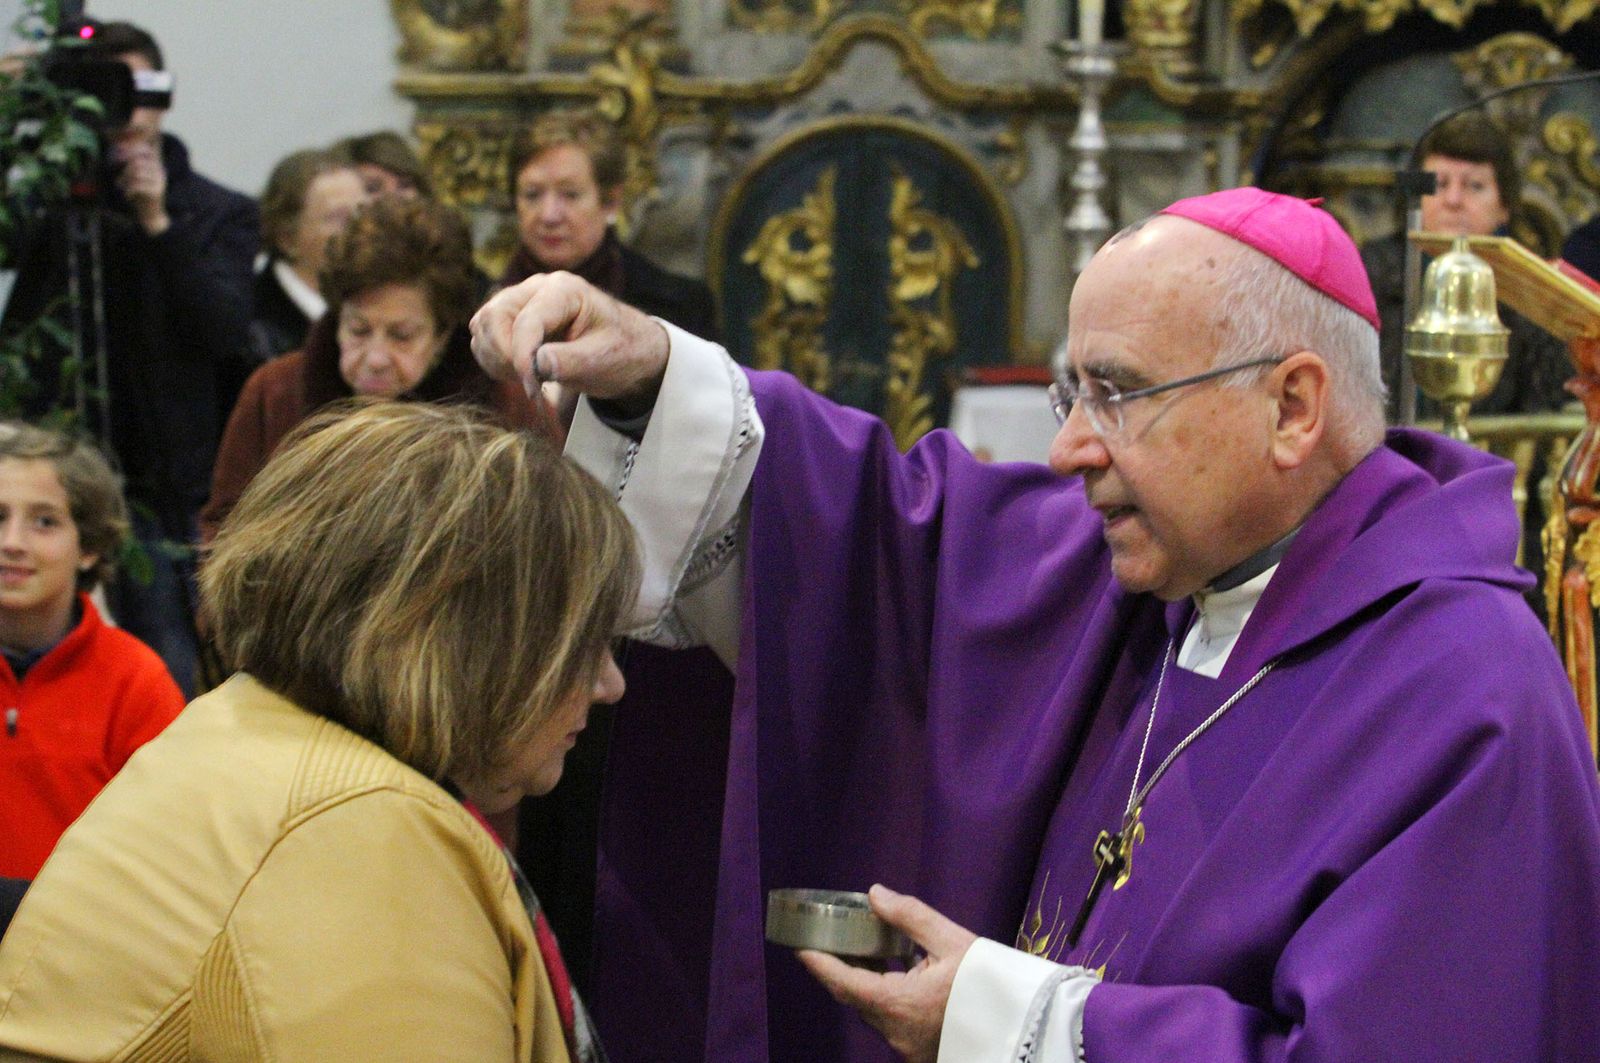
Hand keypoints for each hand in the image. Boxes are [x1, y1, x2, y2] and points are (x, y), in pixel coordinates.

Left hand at [113, 140, 169, 234]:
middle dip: (123, 169)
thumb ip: (130, 164)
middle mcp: (159, 171)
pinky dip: (129, 190)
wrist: (151, 215)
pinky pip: (138, 185)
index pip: (144, 150)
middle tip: (118, 179)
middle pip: (137, 162)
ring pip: (136, 172)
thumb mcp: (135, 177)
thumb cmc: (140, 194)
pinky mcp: (156, 191)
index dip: (130, 150)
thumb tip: (119, 147)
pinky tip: (127, 195)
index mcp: (156, 165)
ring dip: (124, 179)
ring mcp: (159, 181)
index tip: (117, 154)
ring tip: (120, 186)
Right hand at [469, 271, 669, 404]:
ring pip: (483, 325)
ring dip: (496, 358)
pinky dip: (493, 359)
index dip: (522, 357)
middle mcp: (537, 288)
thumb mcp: (603, 359)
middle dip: (504, 355)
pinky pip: (484, 336)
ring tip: (529, 379)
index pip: (527, 320)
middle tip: (529, 384)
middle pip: (494, 316)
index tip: (532, 388)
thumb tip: (536, 364)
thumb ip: (570, 361)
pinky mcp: (512, 318)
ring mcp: (521, 301)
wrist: (628, 351)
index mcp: (565, 290)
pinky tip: (521, 374)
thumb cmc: (621, 351)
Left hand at [797, 885, 977, 1062]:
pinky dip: (888, 996)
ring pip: (875, 1011)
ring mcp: (909, 1048)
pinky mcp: (922, 1052)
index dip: (818, 964)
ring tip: (867, 948)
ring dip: (867, 982)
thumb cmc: (992, 984)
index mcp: (898, 1004)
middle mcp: (896, 1032)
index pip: (843, 982)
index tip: (800, 946)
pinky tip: (898, 972)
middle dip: (842, 968)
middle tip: (833, 938)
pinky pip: (894, 1021)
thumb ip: (910, 917)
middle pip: (856, 998)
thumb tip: (875, 895)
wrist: (1029, 1030)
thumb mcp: (954, 941)